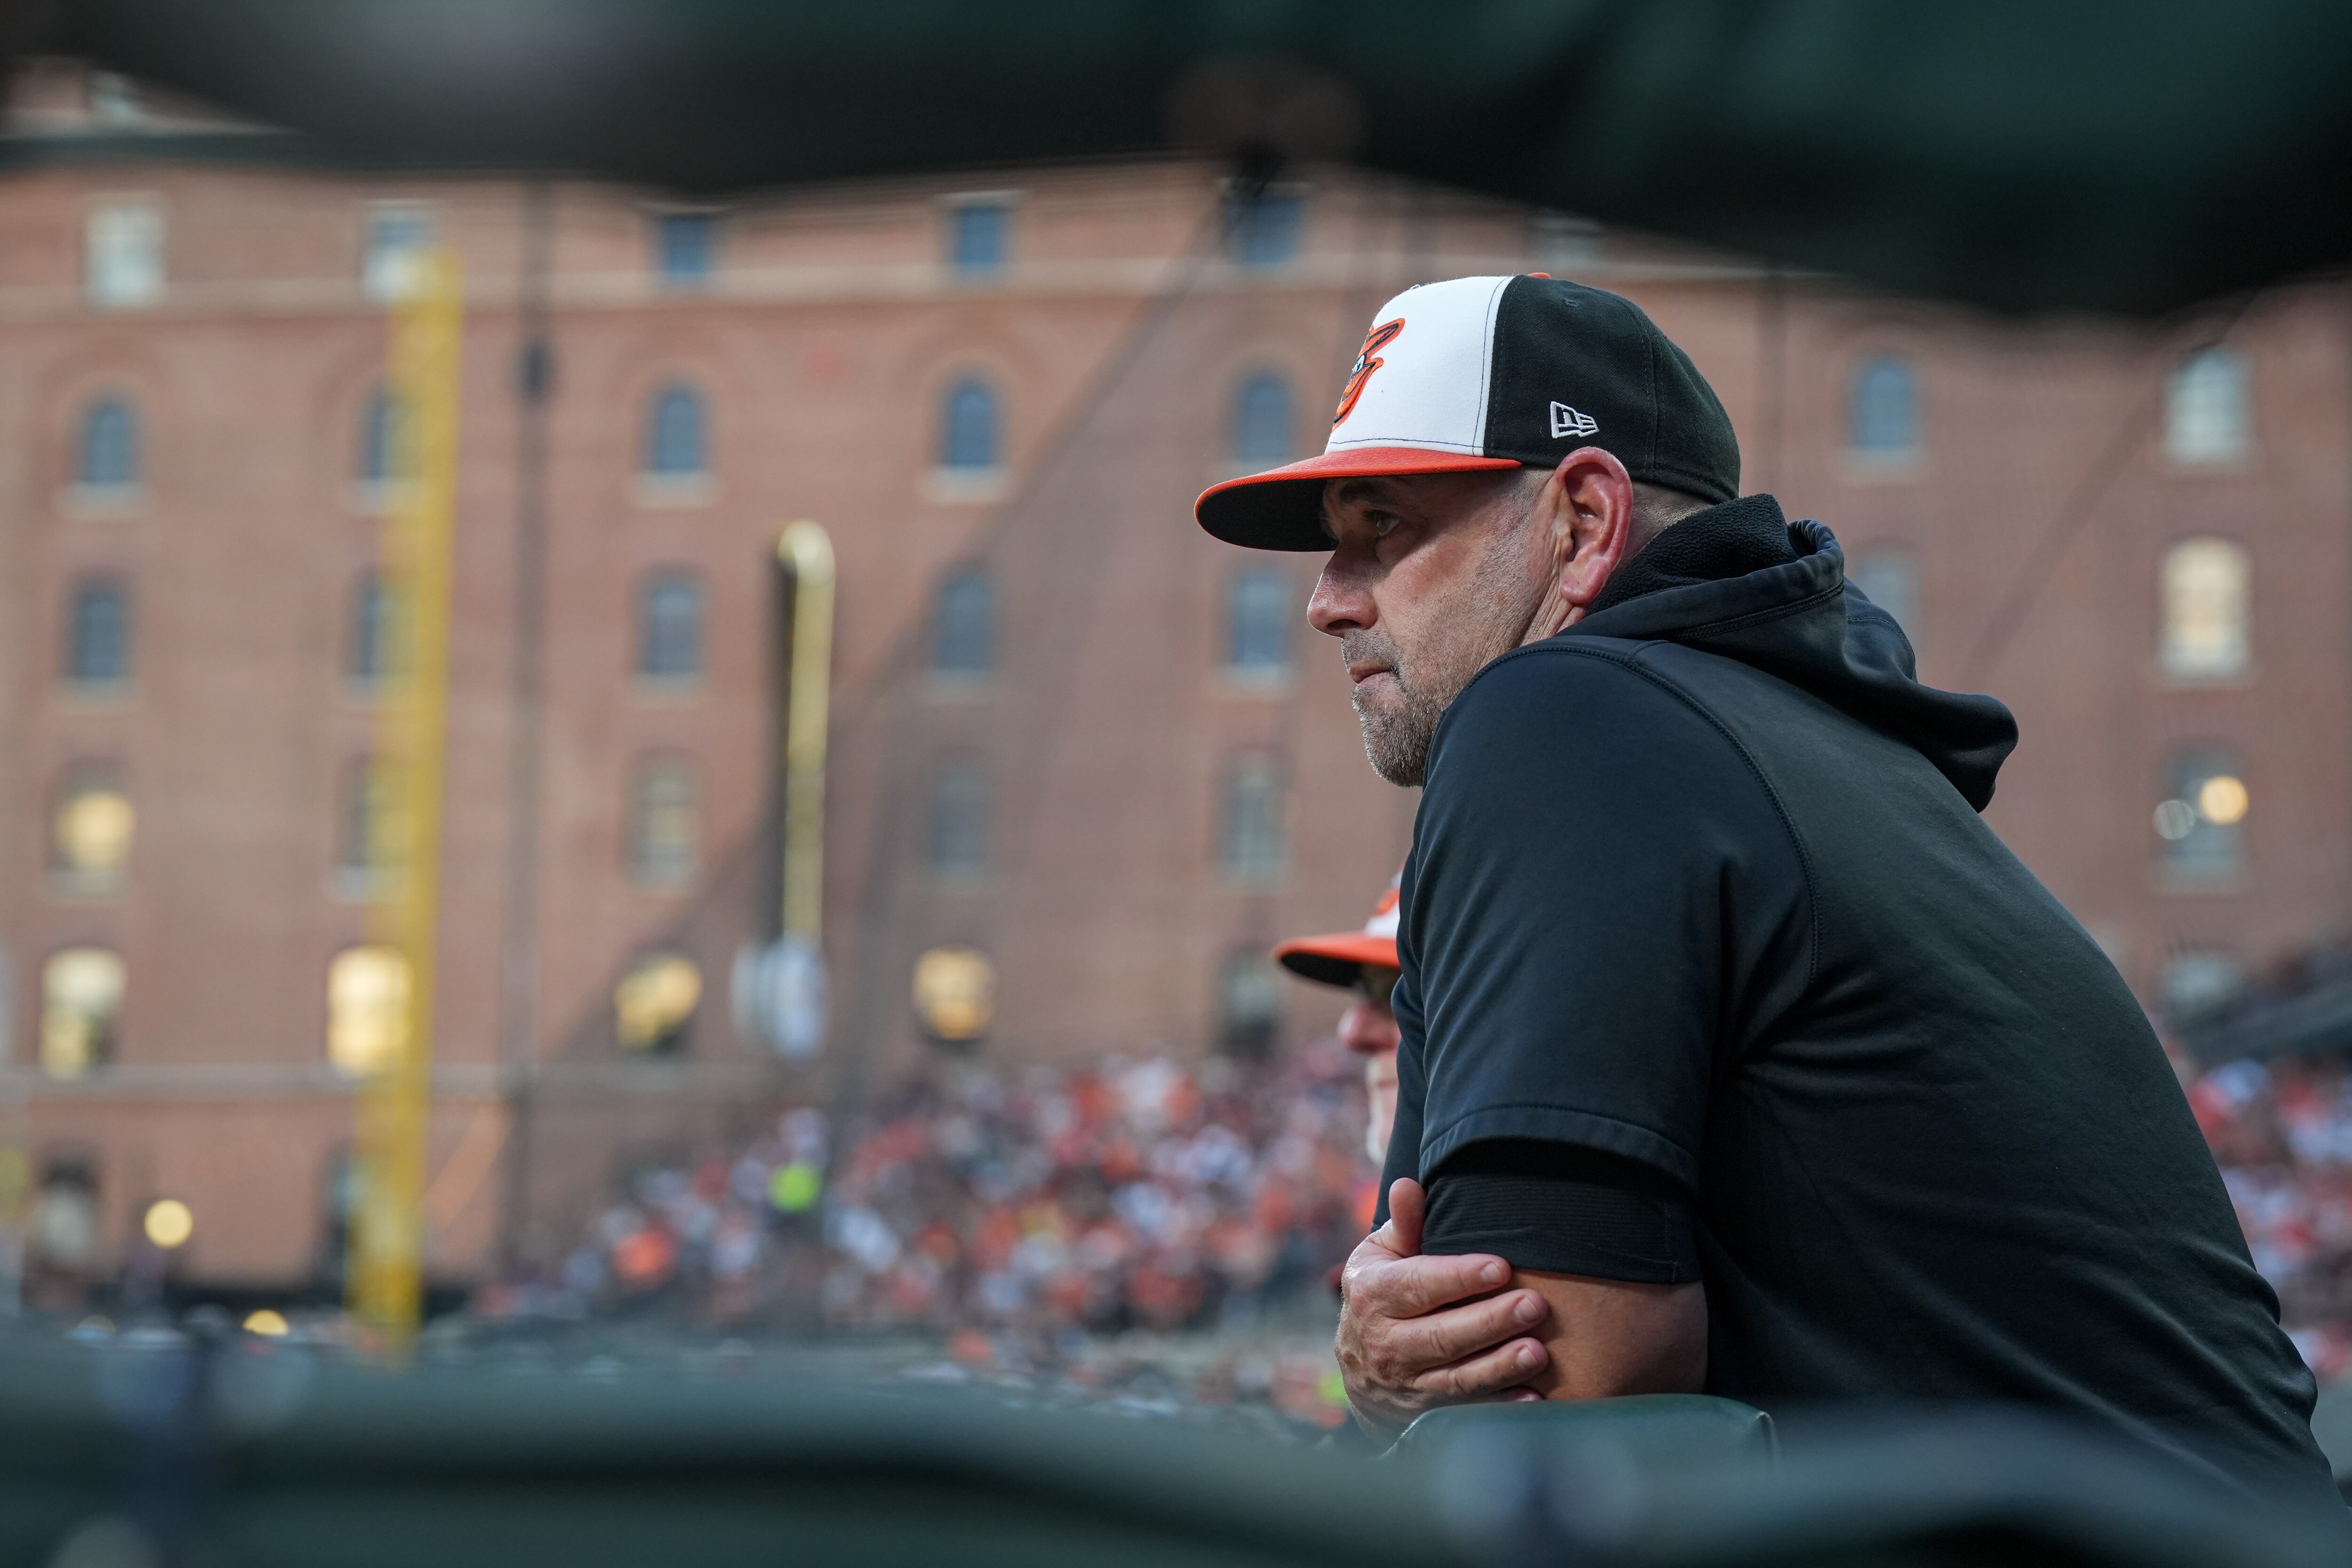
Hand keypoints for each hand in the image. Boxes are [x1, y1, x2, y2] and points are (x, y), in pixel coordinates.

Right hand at [1334, 1177, 1549, 1438]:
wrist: (1360, 1365)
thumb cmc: (1382, 1292)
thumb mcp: (1381, 1256)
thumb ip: (1403, 1225)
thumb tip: (1409, 1187)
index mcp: (1373, 1295)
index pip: (1419, 1285)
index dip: (1459, 1277)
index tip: (1501, 1266)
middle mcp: (1385, 1343)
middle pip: (1441, 1335)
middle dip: (1490, 1322)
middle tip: (1535, 1305)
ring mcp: (1406, 1384)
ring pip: (1455, 1378)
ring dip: (1499, 1366)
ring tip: (1538, 1351)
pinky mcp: (1426, 1413)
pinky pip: (1466, 1411)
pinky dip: (1499, 1406)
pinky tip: (1532, 1397)